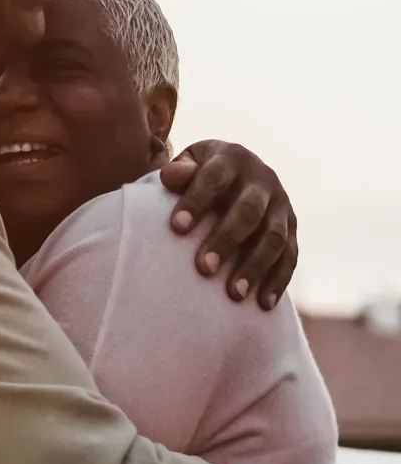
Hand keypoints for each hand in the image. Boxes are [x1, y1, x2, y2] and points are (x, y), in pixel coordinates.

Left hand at [159, 140, 296, 308]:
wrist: (237, 171)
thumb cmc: (199, 174)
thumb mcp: (189, 164)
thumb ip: (179, 171)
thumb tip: (171, 176)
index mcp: (232, 159)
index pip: (214, 179)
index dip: (196, 201)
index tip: (176, 228)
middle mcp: (263, 181)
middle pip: (249, 211)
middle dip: (227, 240)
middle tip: (202, 268)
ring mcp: (282, 206)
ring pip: (274, 238)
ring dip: (255, 267)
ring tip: (233, 294)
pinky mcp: (293, 229)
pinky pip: (290, 257)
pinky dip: (278, 281)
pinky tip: (262, 304)